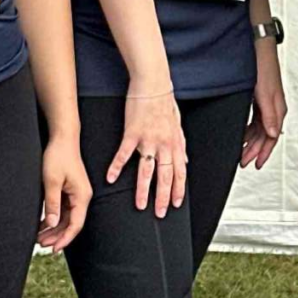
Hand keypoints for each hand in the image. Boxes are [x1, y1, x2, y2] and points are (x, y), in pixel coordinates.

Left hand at [37, 133, 90, 251]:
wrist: (63, 139)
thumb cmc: (58, 156)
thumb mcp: (51, 181)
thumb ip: (52, 204)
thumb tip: (52, 224)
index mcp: (82, 196)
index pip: (76, 224)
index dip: (65, 239)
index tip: (53, 249)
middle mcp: (82, 197)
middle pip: (71, 224)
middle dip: (57, 236)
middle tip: (41, 245)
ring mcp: (76, 194)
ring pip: (67, 218)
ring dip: (54, 229)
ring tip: (39, 238)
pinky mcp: (70, 191)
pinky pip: (64, 210)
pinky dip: (54, 218)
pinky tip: (43, 225)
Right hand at [116, 79, 186, 215]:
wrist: (153, 83)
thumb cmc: (164, 102)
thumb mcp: (177, 125)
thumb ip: (181, 145)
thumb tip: (186, 160)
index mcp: (175, 144)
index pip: (180, 172)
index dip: (179, 189)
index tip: (176, 204)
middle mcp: (164, 144)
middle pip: (166, 176)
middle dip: (164, 197)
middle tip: (160, 214)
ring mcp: (148, 140)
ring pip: (147, 170)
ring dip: (143, 190)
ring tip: (140, 205)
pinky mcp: (132, 133)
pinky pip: (124, 154)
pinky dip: (117, 167)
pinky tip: (111, 179)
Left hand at [242, 39, 286, 168]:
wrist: (258, 47)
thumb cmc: (263, 66)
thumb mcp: (265, 94)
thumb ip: (269, 115)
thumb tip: (272, 134)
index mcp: (277, 109)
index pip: (271, 138)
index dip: (263, 153)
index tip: (255, 164)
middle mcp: (274, 108)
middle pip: (264, 136)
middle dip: (254, 150)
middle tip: (243, 161)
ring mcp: (267, 103)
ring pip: (259, 129)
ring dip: (250, 141)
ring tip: (240, 150)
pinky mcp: (260, 98)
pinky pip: (255, 120)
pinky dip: (248, 129)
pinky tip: (241, 132)